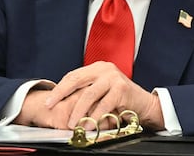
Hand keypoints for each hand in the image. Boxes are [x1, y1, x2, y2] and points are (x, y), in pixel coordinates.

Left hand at [27, 62, 163, 130]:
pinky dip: (94, 116)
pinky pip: (103, 104)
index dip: (60, 88)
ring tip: (72, 123)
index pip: (73, 75)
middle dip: (61, 94)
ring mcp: (113, 77)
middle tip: (51, 106)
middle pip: (76, 80)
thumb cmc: (121, 100)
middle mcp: (104, 69)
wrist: (144, 104)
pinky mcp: (121, 89)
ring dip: (78, 111)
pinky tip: (89, 125)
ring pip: (89, 94)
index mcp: (98, 67)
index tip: (49, 100)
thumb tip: (64, 102)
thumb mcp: (102, 91)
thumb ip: (87, 91)